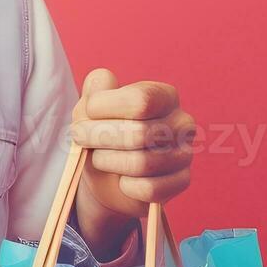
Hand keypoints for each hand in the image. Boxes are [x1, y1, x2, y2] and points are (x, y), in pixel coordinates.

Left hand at [69, 69, 195, 254]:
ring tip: (98, 158)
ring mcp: (185, 153)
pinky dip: (126, 186)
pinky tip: (120, 179)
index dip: (105, 107)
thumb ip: (95, 90)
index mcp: (164, 95)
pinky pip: (149, 188)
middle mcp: (182, 122)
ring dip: (108, 162)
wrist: (104, 175)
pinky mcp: (181, 181)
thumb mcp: (90, 109)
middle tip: (81, 138)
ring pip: (142, 163)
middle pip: (139, 133)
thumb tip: (103, 78)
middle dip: (99, 137)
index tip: (86, 113)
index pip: (140, 100)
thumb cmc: (100, 133)